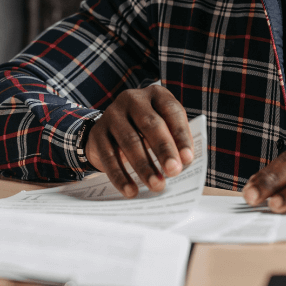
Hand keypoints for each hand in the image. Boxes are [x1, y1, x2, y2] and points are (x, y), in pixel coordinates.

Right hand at [85, 83, 193, 197]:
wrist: (111, 129)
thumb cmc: (147, 131)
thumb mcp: (164, 127)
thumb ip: (175, 141)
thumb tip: (183, 165)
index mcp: (156, 95)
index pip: (171, 112)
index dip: (181, 136)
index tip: (188, 159)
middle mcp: (133, 99)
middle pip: (150, 124)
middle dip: (163, 150)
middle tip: (174, 172)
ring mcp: (112, 114)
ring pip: (129, 141)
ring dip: (144, 166)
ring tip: (156, 185)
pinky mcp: (98, 132)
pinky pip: (109, 156)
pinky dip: (120, 176)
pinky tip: (131, 190)